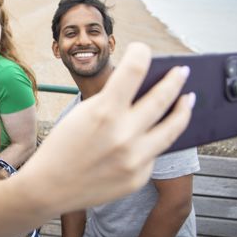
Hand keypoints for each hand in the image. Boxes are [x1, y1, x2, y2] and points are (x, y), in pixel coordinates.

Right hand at [16, 42, 193, 214]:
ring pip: (173, 127)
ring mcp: (134, 159)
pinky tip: (152, 134)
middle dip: (175, 79)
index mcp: (104, 112)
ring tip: (188, 99)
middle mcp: (124, 134)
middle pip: (163, 97)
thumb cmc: (61, 146)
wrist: (48, 187)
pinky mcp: (138, 177)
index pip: (134, 69)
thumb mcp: (81, 115)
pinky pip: (154, 152)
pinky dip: (153, 140)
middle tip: (182, 71)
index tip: (142, 49)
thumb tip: (142, 89)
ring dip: (183, 109)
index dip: (141, 52)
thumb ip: (111, 101)